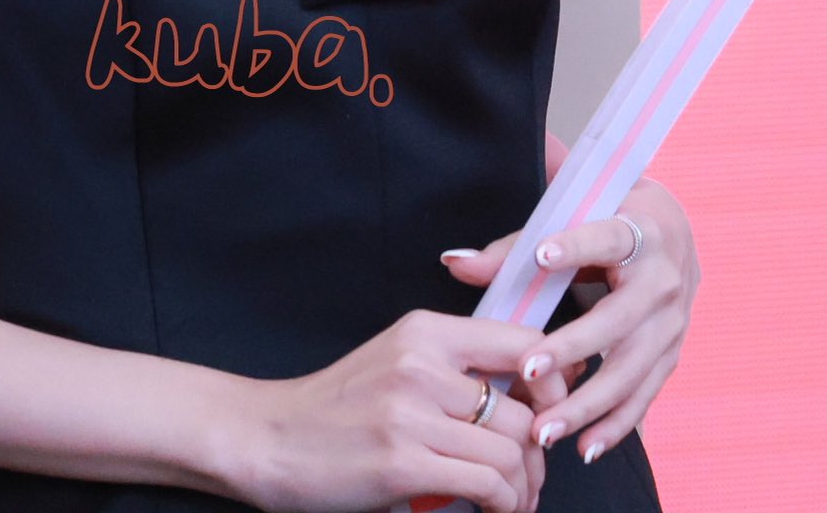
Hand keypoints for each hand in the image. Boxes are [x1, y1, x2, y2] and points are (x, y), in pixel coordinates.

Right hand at [233, 310, 572, 512]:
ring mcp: (412, 414)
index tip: (554, 413)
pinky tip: (494, 511)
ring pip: (512, 450)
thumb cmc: (337, 409)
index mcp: (424, 331)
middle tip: (533, 477)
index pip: (522, 341)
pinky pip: (486, 485)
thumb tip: (527, 388)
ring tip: (515, 502)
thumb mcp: (397, 363)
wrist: (270, 439)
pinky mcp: (403, 462)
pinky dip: (503, 505)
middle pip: (525, 408)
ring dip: (526, 487)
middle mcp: (422, 364)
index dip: (556, 379)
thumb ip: (453, 368)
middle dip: (543, 453)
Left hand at [441, 177, 698, 466]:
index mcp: (638, 232)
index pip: (605, 238)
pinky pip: (644, 397)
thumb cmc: (605, 224)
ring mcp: (671, 325)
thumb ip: (514, 247)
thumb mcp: (570, 221)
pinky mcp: (670, 357)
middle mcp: (662, 281)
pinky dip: (615, 425)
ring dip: (588, 405)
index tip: (540, 257)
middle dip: (572, 349)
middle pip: (618, 320)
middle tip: (527, 372)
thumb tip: (454, 263)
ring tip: (545, 432)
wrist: (670, 237)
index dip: (576, 247)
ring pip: (631, 371)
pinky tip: (584, 448)